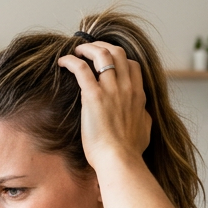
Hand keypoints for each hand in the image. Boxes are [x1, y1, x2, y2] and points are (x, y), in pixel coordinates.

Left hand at [57, 42, 151, 171]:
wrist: (120, 160)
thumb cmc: (130, 151)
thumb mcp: (144, 129)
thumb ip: (142, 116)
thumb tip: (142, 113)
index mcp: (138, 95)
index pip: (131, 64)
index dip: (118, 58)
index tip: (105, 60)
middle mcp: (126, 87)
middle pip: (117, 52)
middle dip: (102, 47)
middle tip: (88, 50)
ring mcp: (111, 90)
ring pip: (101, 54)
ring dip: (86, 48)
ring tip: (76, 51)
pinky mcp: (93, 96)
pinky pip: (81, 69)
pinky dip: (71, 61)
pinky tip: (62, 61)